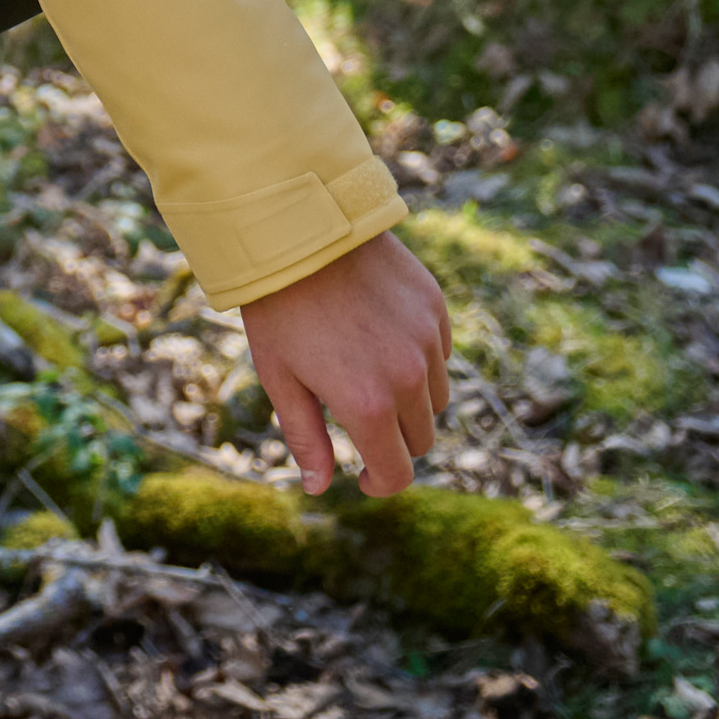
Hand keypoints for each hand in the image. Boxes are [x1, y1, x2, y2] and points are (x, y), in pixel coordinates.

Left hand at [238, 230, 452, 495]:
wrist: (300, 231)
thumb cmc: (279, 309)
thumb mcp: (281, 380)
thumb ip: (305, 439)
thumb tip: (319, 488)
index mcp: (369, 405)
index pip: (397, 473)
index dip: (380, 483)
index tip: (363, 475)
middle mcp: (409, 378)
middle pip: (421, 439)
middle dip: (394, 442)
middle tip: (360, 422)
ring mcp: (427, 341)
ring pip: (435, 399)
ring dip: (411, 402)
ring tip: (369, 375)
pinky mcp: (435, 308)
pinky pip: (440, 354)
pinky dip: (421, 361)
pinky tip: (382, 339)